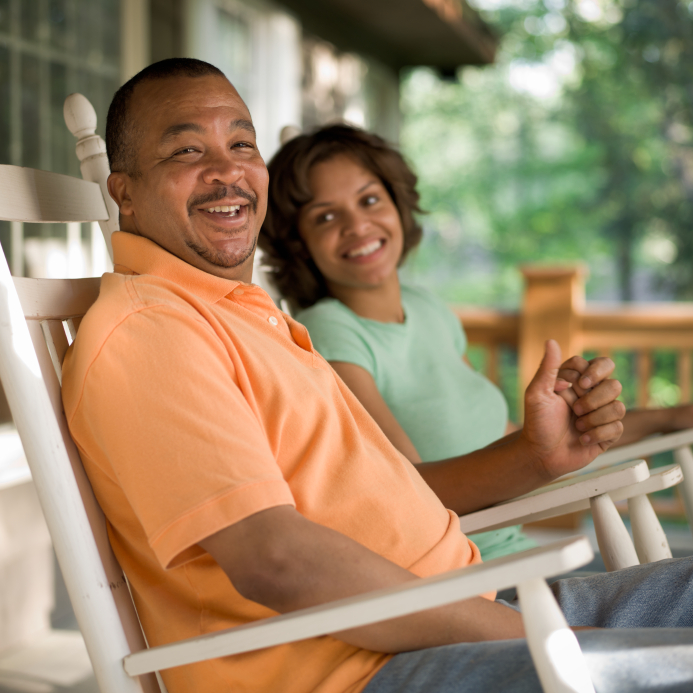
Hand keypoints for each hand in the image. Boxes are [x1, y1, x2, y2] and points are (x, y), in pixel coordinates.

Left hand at [521, 341, 624, 479]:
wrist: (541, 454)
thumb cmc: (537, 422)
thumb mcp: (537, 393)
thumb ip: (547, 368)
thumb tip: (551, 341)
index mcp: (578, 381)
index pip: (599, 364)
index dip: (591, 373)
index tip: (575, 384)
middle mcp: (593, 395)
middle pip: (614, 384)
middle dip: (594, 398)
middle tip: (575, 409)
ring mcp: (602, 414)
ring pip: (619, 406)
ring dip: (594, 418)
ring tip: (576, 426)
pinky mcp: (608, 433)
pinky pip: (618, 427)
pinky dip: (597, 433)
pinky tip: (582, 438)